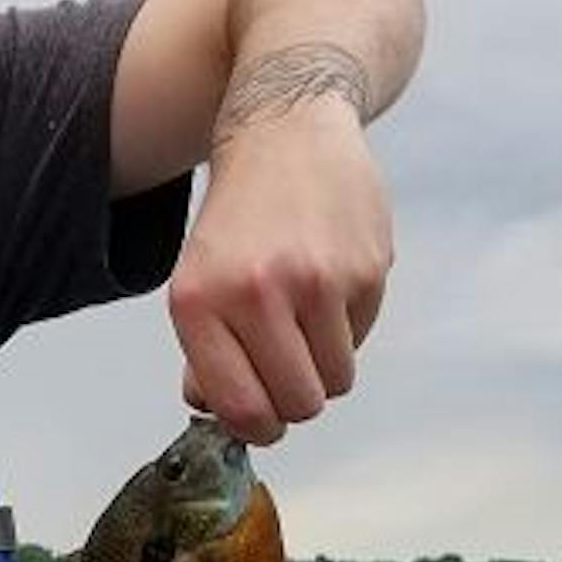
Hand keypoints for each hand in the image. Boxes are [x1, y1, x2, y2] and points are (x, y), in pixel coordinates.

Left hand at [167, 102, 390, 443]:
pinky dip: (349, 326)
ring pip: (336, 380)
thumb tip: (221, 413)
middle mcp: (255, 293)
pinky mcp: (366, 269)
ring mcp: (316, 281)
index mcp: (198, 302)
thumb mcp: (196, 281)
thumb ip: (205, 353)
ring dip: (325, 366)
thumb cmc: (238, 220)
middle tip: (289, 371)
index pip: (239, 407)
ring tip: (306, 320)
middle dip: (296, 401)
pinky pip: (363, 338)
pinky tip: (329, 283)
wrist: (284, 132)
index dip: (258, 428)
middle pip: (297, 404)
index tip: (263, 420)